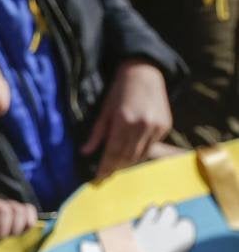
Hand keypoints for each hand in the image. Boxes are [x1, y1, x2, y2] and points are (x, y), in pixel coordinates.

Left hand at [81, 60, 172, 180]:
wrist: (144, 73)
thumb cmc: (119, 90)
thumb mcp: (104, 110)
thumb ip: (97, 133)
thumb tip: (85, 152)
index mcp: (124, 120)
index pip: (113, 151)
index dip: (106, 167)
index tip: (98, 179)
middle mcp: (142, 125)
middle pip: (128, 155)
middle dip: (116, 167)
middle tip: (106, 176)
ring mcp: (156, 127)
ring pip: (141, 154)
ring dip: (129, 162)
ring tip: (117, 168)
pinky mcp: (165, 126)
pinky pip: (151, 146)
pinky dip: (141, 152)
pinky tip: (132, 155)